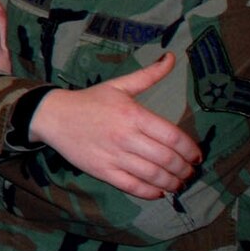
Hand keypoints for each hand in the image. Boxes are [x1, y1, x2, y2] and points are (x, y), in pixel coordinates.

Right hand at [30, 52, 202, 198]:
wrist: (53, 116)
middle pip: (167, 159)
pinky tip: (159, 192)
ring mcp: (114, 155)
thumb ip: (149, 75)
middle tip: (190, 172)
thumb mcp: (119, 85)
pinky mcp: (102, 171)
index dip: (190, 150)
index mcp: (133, 115)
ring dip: (172, 183)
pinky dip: (150, 192)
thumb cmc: (89, 101)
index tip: (196, 156)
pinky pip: (132, 186)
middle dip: (184, 169)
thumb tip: (172, 58)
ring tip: (179, 184)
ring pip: (153, 175)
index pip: (173, 137)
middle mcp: (126, 136)